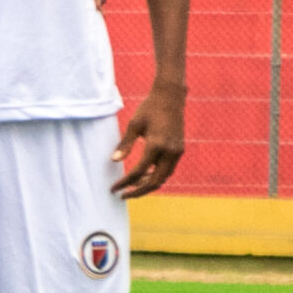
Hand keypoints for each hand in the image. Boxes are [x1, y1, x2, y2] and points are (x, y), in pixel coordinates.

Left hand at [113, 81, 185, 197]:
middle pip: (155, 181)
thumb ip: (125, 144)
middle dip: (138, 191)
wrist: (170, 98)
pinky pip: (168, 169)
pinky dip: (156, 175)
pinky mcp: (179, 150)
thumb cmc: (149, 109)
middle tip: (123, 195)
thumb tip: (114, 160)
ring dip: (148, 184)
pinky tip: (144, 175)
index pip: (139, 171)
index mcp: (157, 145)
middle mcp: (170, 151)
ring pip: (164, 177)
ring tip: (131, 185)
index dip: (125, 182)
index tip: (114, 188)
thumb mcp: (134, 125)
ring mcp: (177, 152)